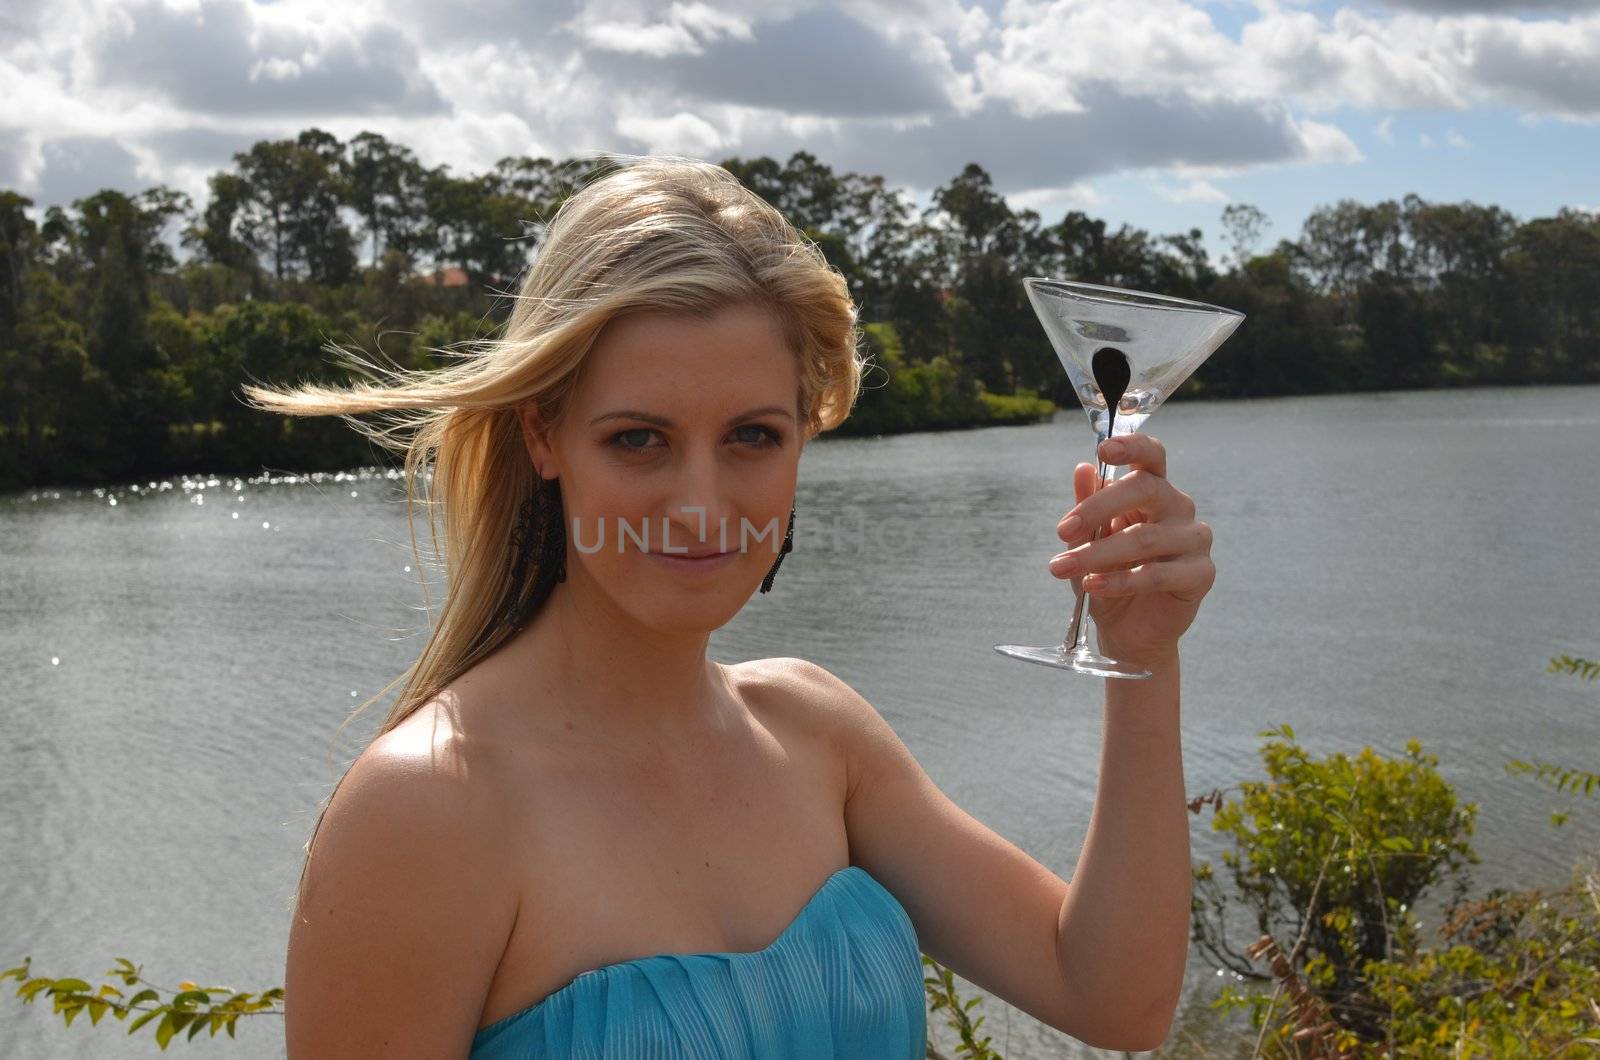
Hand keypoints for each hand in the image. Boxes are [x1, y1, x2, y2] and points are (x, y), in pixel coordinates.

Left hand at [1046, 434, 1214, 665]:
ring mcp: (1194, 539)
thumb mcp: (1088, 541)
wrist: (1127, 629)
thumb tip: (1082, 468)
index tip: (1102, 450)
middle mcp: (1178, 507)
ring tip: (1062, 568)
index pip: (1151, 456)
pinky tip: (1092, 585)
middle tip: (1062, 530)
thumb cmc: (1108, 576)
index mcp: (1153, 490)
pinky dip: (1120, 581)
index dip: (1131, 446)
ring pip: (1146, 537)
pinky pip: (1158, 574)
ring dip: (1097, 553)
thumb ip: (1088, 507)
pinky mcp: (1201, 574)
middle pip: (1147, 488)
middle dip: (1098, 507)